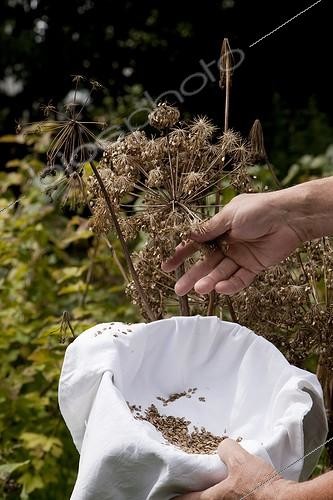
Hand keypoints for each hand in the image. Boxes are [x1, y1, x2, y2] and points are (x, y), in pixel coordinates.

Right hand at [162, 192, 302, 295]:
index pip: (196, 244)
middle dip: (192, 276)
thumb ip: (208, 230)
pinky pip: (239, 278)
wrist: (289, 217)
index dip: (181, 255)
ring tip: (199, 289)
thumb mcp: (228, 217)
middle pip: (206, 263)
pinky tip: (220, 288)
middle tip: (178, 290)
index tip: (167, 267)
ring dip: (210, 281)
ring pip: (221, 273)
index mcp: (219, 228)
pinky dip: (230, 285)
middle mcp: (228, 243)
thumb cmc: (259, 209)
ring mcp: (240, 256)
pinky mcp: (254, 266)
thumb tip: (188, 235)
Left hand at [175, 439, 293, 499]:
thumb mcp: (240, 459)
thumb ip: (226, 449)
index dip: (178, 496)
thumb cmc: (260, 485)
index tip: (171, 495)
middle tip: (193, 487)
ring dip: (215, 493)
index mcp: (214, 499)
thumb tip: (223, 448)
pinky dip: (231, 494)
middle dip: (198, 495)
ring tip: (217, 483)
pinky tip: (238, 486)